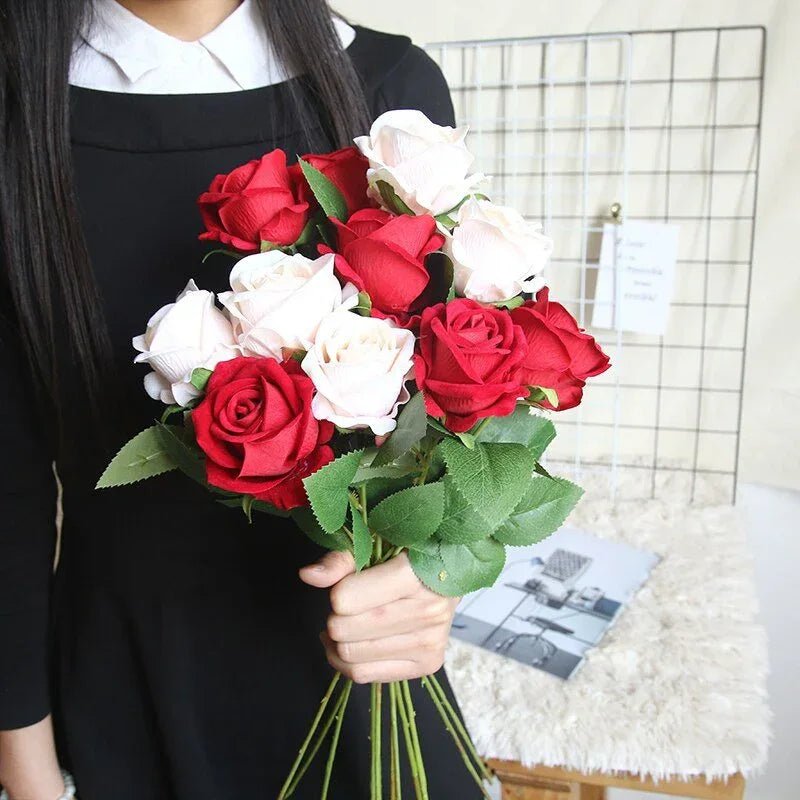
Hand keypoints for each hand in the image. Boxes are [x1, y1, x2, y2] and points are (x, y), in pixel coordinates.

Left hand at [299, 551, 458, 682]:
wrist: (450, 574)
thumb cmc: (408, 553)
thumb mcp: (376, 543)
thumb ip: (341, 560)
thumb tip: (308, 575)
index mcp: (417, 575)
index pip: (346, 600)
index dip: (337, 591)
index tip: (349, 582)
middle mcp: (429, 612)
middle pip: (343, 631)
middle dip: (335, 617)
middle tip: (347, 605)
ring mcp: (430, 642)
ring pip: (351, 656)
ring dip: (337, 641)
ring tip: (346, 623)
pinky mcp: (428, 664)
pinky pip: (364, 675)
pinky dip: (346, 662)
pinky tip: (353, 643)